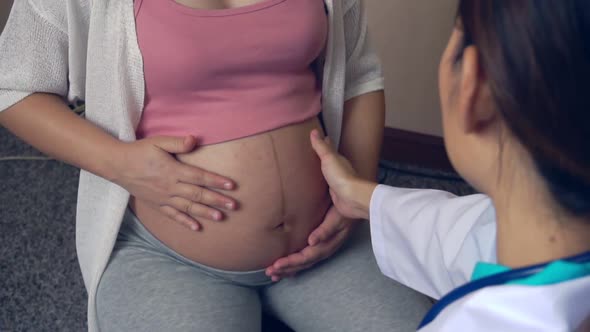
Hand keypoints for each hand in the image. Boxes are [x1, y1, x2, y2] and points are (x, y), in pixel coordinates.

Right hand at [112, 135, 236, 230]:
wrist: (117, 165)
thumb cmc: (140, 151)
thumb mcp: (158, 142)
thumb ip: (177, 143)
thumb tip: (194, 140)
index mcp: (173, 171)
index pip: (199, 177)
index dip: (216, 181)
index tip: (231, 186)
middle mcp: (170, 187)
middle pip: (198, 195)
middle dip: (217, 200)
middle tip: (234, 206)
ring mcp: (163, 198)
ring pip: (188, 207)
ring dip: (205, 213)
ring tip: (220, 218)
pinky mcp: (157, 204)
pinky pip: (173, 215)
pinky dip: (185, 222)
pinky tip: (197, 228)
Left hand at [265, 206, 355, 280]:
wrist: (356, 205)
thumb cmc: (345, 210)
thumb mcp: (337, 219)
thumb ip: (325, 230)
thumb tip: (312, 242)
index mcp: (326, 245)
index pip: (305, 257)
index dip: (291, 262)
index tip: (276, 265)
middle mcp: (324, 249)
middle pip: (303, 264)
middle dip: (286, 269)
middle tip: (270, 272)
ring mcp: (323, 248)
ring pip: (304, 263)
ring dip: (289, 269)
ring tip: (273, 274)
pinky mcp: (321, 245)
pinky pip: (306, 258)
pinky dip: (295, 264)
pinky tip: (286, 267)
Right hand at [310, 130, 375, 219]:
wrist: (351, 197)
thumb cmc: (341, 176)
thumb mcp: (328, 157)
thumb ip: (320, 146)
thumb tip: (314, 131)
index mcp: (338, 159)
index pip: (330, 148)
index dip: (325, 142)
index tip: (321, 137)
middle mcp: (338, 170)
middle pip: (329, 161)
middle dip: (323, 157)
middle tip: (313, 153)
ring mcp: (337, 183)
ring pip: (327, 175)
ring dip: (322, 172)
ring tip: (312, 171)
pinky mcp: (334, 195)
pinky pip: (326, 189)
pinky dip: (322, 187)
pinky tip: (316, 189)